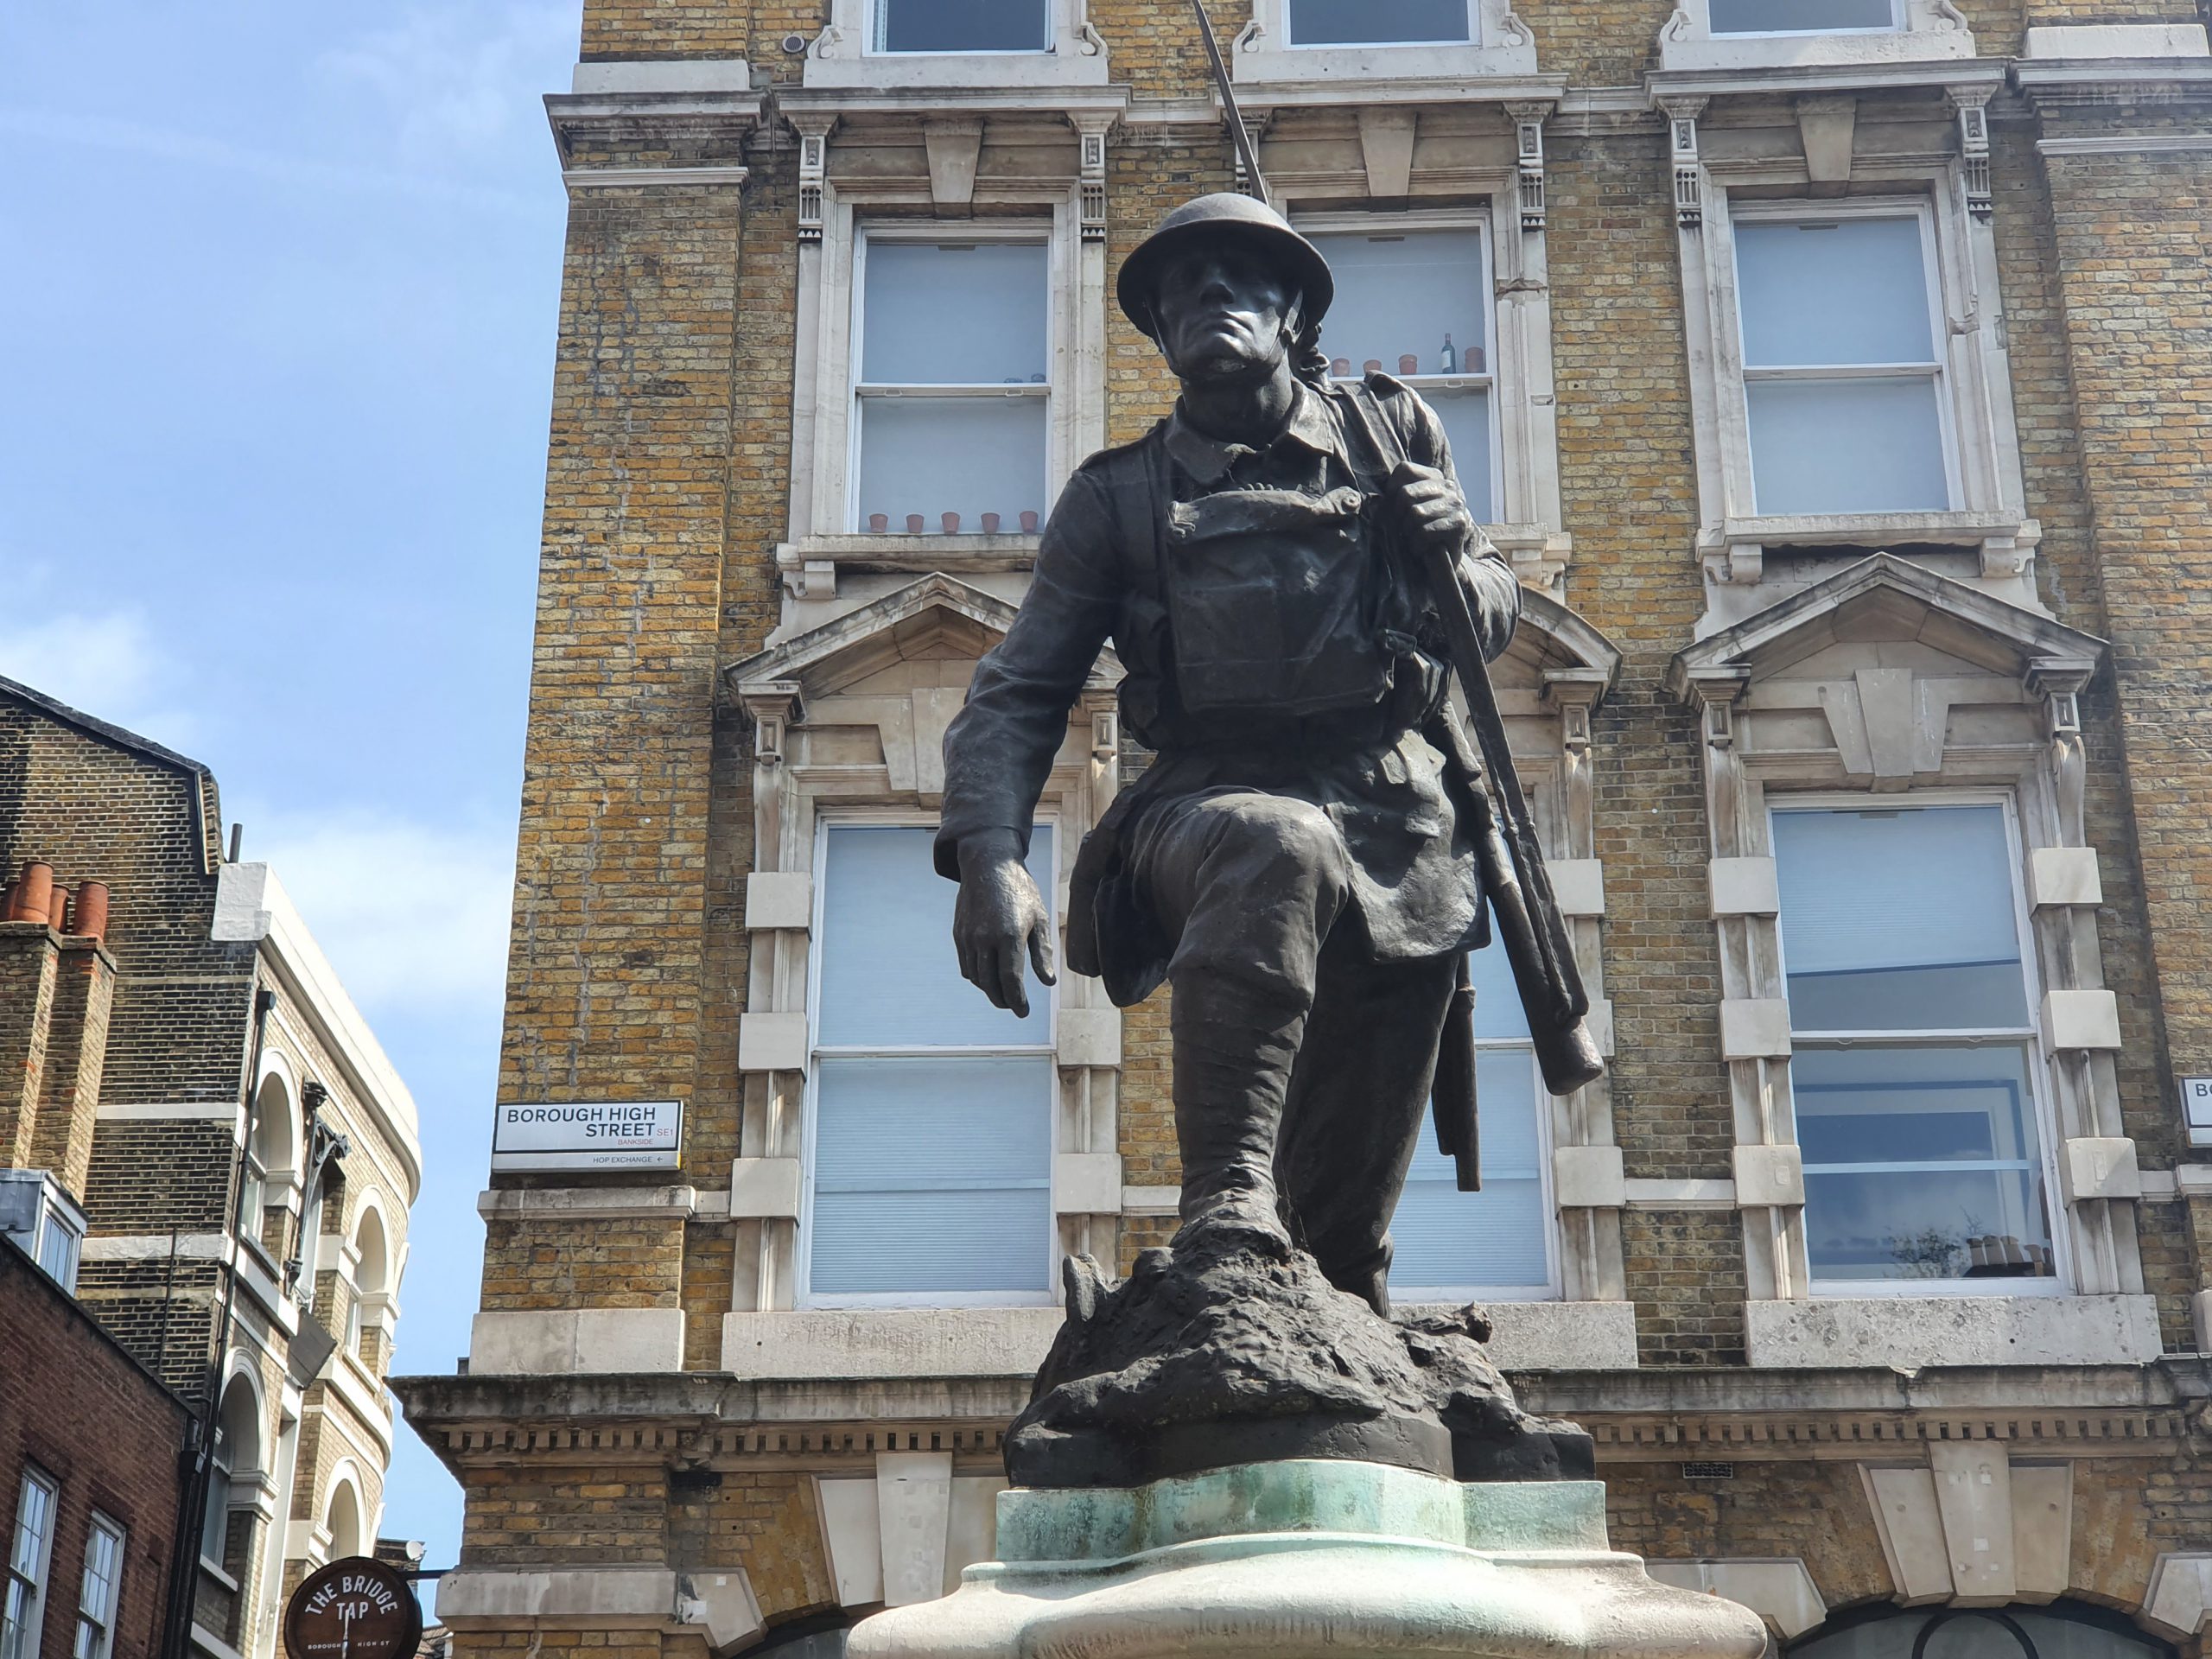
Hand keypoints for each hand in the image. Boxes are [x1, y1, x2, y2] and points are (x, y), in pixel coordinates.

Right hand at [953, 831, 1056, 1017]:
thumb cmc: (1020, 890)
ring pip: (976, 977)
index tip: (1023, 1012)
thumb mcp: (1039, 917)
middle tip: (1014, 1007)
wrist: (988, 864)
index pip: (1011, 980)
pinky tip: (989, 976)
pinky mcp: (959, 934)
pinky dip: (977, 977)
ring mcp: (968, 937)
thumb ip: (1043, 952)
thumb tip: (1048, 982)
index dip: (1017, 1001)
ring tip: (1003, 993)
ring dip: (989, 990)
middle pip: (991, 984)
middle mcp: (985, 939)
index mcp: (1009, 936)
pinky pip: (966, 965)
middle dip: (1003, 1000)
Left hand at [1389, 459, 1473, 555]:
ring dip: (1409, 532)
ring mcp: (1455, 504)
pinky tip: (1422, 548)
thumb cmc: (1420, 531)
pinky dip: (1417, 545)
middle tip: (1405, 529)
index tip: (1396, 509)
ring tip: (1415, 538)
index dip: (1392, 490)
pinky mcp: (1459, 524)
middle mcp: (1448, 487)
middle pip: (1406, 493)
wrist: (1445, 560)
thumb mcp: (1407, 509)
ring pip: (1415, 513)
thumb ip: (1394, 496)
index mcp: (1434, 477)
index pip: (1404, 469)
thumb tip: (1373, 502)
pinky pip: (1425, 532)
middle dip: (1399, 515)